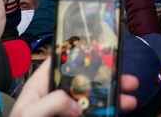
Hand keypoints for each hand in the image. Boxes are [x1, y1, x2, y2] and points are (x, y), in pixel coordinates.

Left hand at [10, 57, 138, 116]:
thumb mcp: (30, 113)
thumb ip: (52, 102)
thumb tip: (77, 104)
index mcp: (42, 85)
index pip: (61, 62)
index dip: (79, 54)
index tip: (102, 50)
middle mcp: (56, 96)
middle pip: (85, 81)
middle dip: (107, 78)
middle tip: (127, 79)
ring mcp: (66, 111)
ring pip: (93, 100)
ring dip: (113, 98)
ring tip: (131, 100)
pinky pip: (93, 115)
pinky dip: (107, 113)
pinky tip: (119, 111)